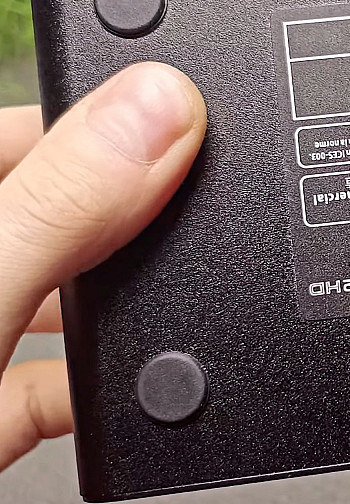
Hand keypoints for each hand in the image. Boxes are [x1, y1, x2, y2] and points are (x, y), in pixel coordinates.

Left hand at [0, 63, 204, 471]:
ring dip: (114, 309)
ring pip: (53, 298)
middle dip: (121, 221)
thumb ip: (58, 207)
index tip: (180, 126)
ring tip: (157, 305)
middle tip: (179, 222)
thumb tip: (158, 111)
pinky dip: (97, 389)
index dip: (101, 118)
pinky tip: (125, 391)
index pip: (16, 126)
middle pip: (48, 214)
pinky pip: (48, 385)